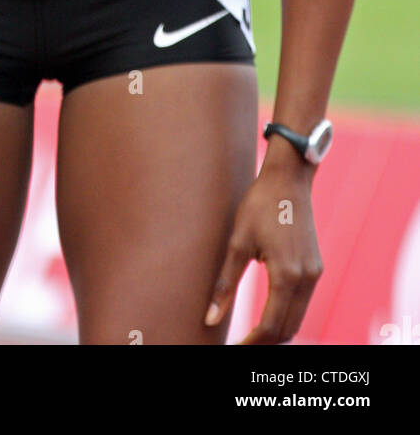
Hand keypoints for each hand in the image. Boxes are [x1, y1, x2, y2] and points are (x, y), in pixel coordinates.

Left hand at [205, 164, 322, 343]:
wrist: (288, 179)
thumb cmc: (259, 205)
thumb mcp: (237, 242)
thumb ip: (225, 284)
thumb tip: (210, 318)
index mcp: (286, 274)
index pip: (271, 326)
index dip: (252, 342)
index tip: (234, 347)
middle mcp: (306, 278)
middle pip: (288, 328)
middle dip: (264, 342)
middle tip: (240, 344)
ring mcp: (314, 274)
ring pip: (297, 318)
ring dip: (276, 331)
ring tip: (250, 333)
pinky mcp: (316, 268)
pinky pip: (302, 303)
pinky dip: (286, 314)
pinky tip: (267, 312)